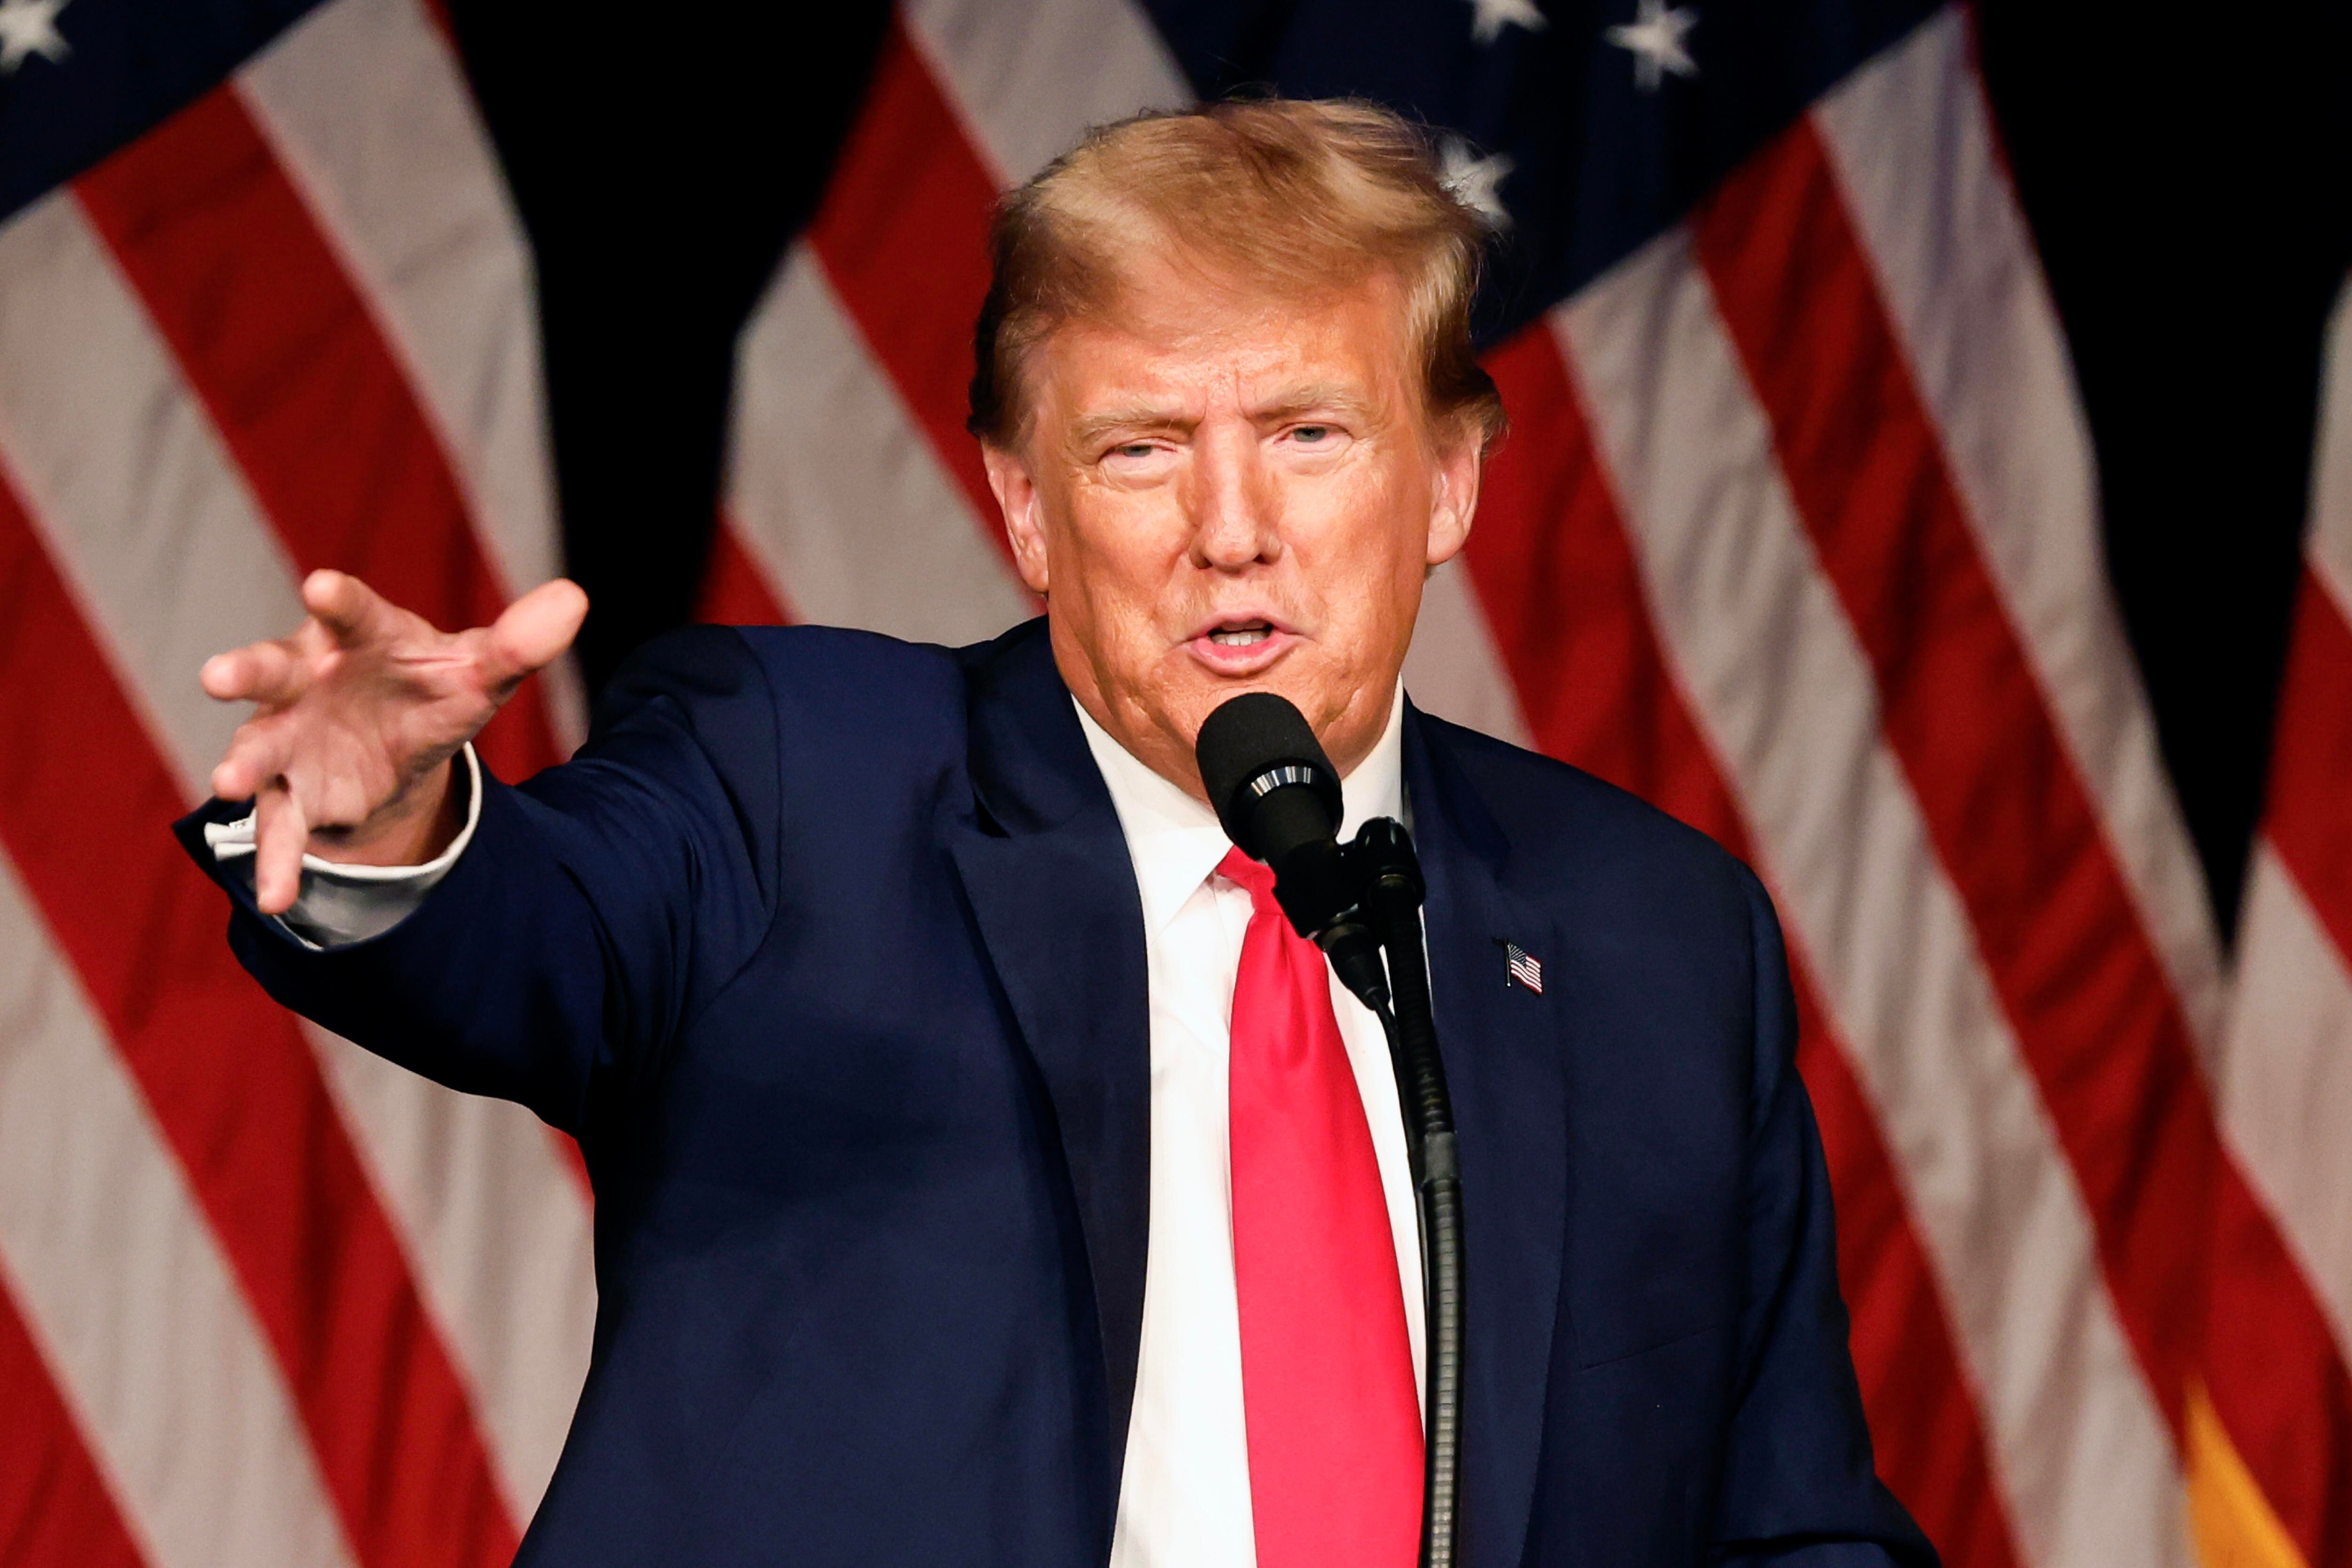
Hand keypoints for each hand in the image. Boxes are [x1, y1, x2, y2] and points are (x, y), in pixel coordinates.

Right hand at [201, 570, 587, 914]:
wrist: (399, 742)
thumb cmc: (430, 684)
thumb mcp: (479, 671)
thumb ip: (518, 644)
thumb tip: (573, 600)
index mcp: (358, 635)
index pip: (351, 612)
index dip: (339, 599)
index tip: (321, 586)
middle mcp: (308, 678)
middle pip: (273, 670)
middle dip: (248, 670)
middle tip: (217, 675)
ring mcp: (289, 735)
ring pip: (260, 748)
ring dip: (244, 764)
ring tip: (228, 784)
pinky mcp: (291, 792)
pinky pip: (281, 828)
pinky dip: (278, 863)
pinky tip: (278, 897)